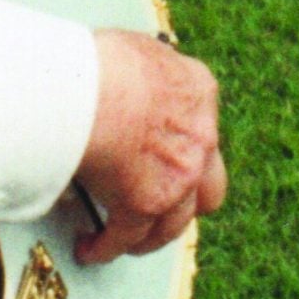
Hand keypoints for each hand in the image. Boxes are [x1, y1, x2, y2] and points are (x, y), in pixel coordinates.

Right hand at [74, 30, 227, 265]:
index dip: (185, 146)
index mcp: (198, 91)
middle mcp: (200, 139)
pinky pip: (126, 238)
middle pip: (208, 187)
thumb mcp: (136, 50)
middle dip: (188, 200)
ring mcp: (178, 177)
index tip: (165, 156)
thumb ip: (140, 71)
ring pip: (174, 223)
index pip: (202, 127)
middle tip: (160, 203)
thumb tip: (116, 77)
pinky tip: (92, 248)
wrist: (90, 89)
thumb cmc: (100, 61)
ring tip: (125, 238)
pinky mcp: (145, 205)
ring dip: (149, 233)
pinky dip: (108, 247)